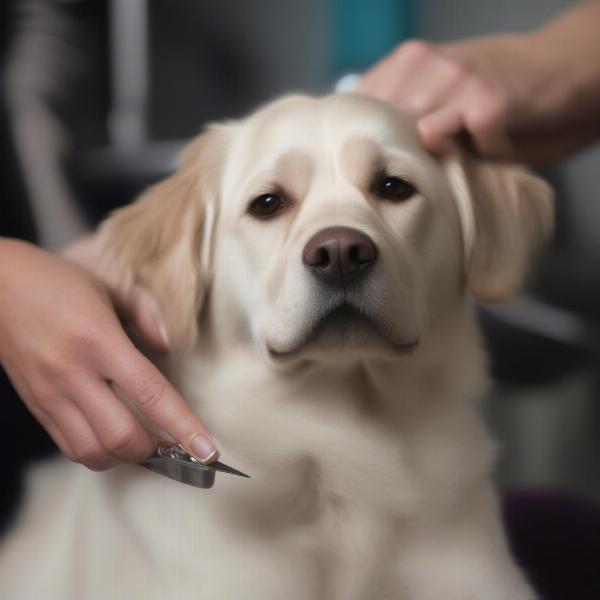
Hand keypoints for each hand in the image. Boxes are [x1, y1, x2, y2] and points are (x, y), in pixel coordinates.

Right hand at [0, 238, 218, 469]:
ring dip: (126, 457)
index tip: (209, 450)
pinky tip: (113, 438)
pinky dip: (98, 453)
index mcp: (99, 340)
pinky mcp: (36, 406)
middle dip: (157, 451)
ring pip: (93, 453)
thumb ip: (147, 316)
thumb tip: (167, 348)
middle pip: (122, 437)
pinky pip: (69, 447)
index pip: (151, 394)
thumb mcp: (110, 287)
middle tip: (176, 443)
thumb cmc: (58, 282)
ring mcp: (51, 394)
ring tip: (146, 443)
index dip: (184, 426)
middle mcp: (74, 373)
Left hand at [358, 31, 599, 162]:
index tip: (373, 164)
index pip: (363, 108)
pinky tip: (495, 146)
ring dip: (436, 158)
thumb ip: (405, 111)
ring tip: (456, 159)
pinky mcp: (488, 103)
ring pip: (420, 137)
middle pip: (386, 129)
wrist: (559, 65)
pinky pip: (467, 147)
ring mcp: (456, 81)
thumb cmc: (493, 89)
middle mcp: (425, 64)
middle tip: (414, 173)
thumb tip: (367, 148)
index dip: (365, 140)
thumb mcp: (440, 91)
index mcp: (407, 61)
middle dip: (396, 156)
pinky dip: (482, 156)